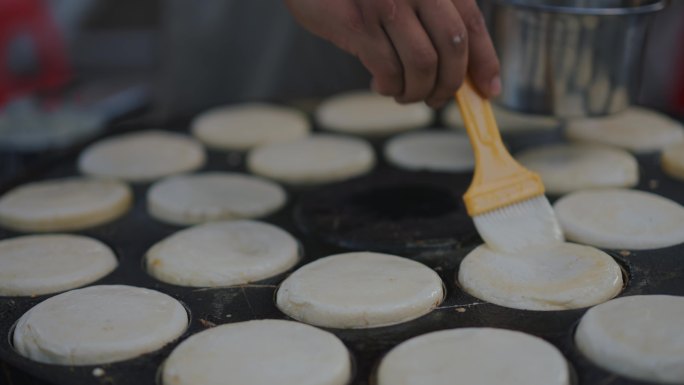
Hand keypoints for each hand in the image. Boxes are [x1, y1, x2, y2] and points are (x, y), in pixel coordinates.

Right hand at [285, 0, 500, 107]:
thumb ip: (435, 21)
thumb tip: (462, 72)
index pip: (473, 24)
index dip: (486, 62)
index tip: (489, 90)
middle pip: (453, 47)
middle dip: (450, 84)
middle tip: (436, 98)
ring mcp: (388, 4)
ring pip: (422, 65)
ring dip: (417, 91)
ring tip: (406, 93)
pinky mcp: (360, 24)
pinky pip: (388, 70)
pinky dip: (390, 87)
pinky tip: (381, 83)